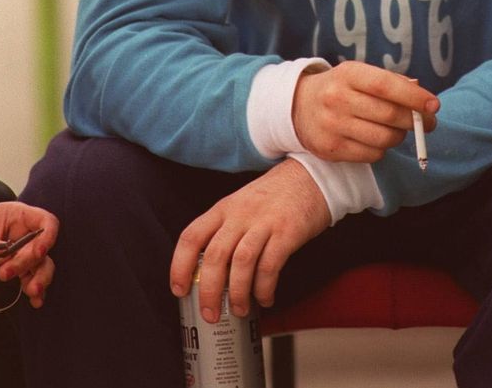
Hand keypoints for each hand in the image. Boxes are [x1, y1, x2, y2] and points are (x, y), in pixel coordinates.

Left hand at [0, 202, 58, 309]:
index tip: (39, 253)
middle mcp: (26, 237)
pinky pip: (29, 281)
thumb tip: (0, 265)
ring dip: (38, 280)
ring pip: (41, 268)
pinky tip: (35, 301)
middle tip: (4, 274)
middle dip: (28, 264)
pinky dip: (33, 293)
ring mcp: (24, 255)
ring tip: (32, 292)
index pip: (45, 222)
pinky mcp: (18, 272)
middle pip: (41, 249)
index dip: (48, 237)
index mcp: (19, 218)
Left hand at [170, 159, 329, 322]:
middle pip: (215, 256)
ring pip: (241, 263)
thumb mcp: (242, 204)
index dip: (180, 266)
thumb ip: (226, 231)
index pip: (191, 236)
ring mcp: (264, 221)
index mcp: (224, 208)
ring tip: (239, 310)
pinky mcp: (287, 231)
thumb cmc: (275, 196)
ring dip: (237, 293)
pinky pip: (270, 265)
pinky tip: (266, 298)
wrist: (311, 176)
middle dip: (208, 292)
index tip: (179, 290)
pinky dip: (264, 288)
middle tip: (210, 314)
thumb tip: (211, 274)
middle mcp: (241, 213)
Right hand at [292, 61, 438, 162]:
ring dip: (399, 136)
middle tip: (427, 122)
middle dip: (415, 121)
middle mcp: (337, 98)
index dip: (414, 97)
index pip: (386, 86)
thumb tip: (423, 96)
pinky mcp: (331, 149)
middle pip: (388, 115)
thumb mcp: (360, 75)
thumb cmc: (342, 88)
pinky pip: (372, 155)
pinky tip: (376, 138)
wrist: (299, 106)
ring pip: (383, 138)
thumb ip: (391, 82)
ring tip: (398, 130)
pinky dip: (382, 149)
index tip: (434, 105)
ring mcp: (332, 125)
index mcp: (348, 74)